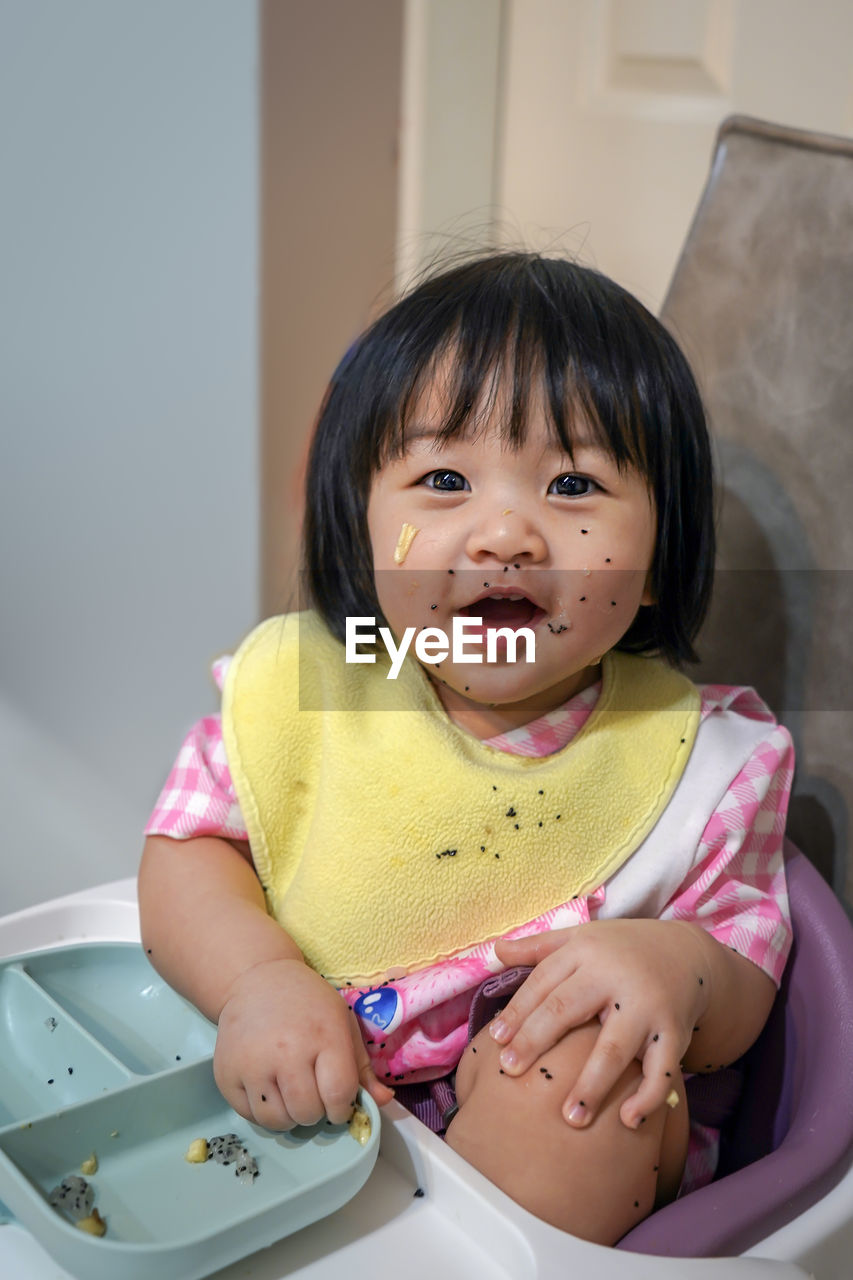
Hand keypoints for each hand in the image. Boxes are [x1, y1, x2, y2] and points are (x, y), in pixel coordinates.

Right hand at [213, 958, 393, 1129]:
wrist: (257, 980)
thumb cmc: (308, 1003)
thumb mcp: (342, 1023)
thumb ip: (363, 1067)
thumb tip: (384, 1102)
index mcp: (323, 1036)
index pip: (338, 1095)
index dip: (342, 1108)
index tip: (338, 1103)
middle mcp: (286, 1051)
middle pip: (308, 1112)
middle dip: (316, 1111)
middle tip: (313, 1094)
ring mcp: (253, 1064)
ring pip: (278, 1120)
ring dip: (290, 1116)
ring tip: (292, 1094)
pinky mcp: (227, 1074)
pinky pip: (250, 1115)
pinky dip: (264, 1112)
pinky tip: (270, 1090)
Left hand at [491, 919, 709, 1127]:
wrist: (690, 954)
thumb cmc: (622, 950)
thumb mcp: (582, 938)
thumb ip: (539, 947)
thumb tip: (495, 950)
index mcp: (586, 951)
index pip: (544, 983)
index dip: (518, 1013)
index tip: (497, 1042)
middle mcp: (615, 975)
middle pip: (567, 1010)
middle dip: (536, 1042)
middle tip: (511, 1072)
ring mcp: (647, 1005)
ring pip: (613, 1047)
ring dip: (591, 1085)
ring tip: (569, 1118)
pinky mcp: (676, 1031)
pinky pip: (662, 1069)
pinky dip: (647, 1096)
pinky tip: (628, 1120)